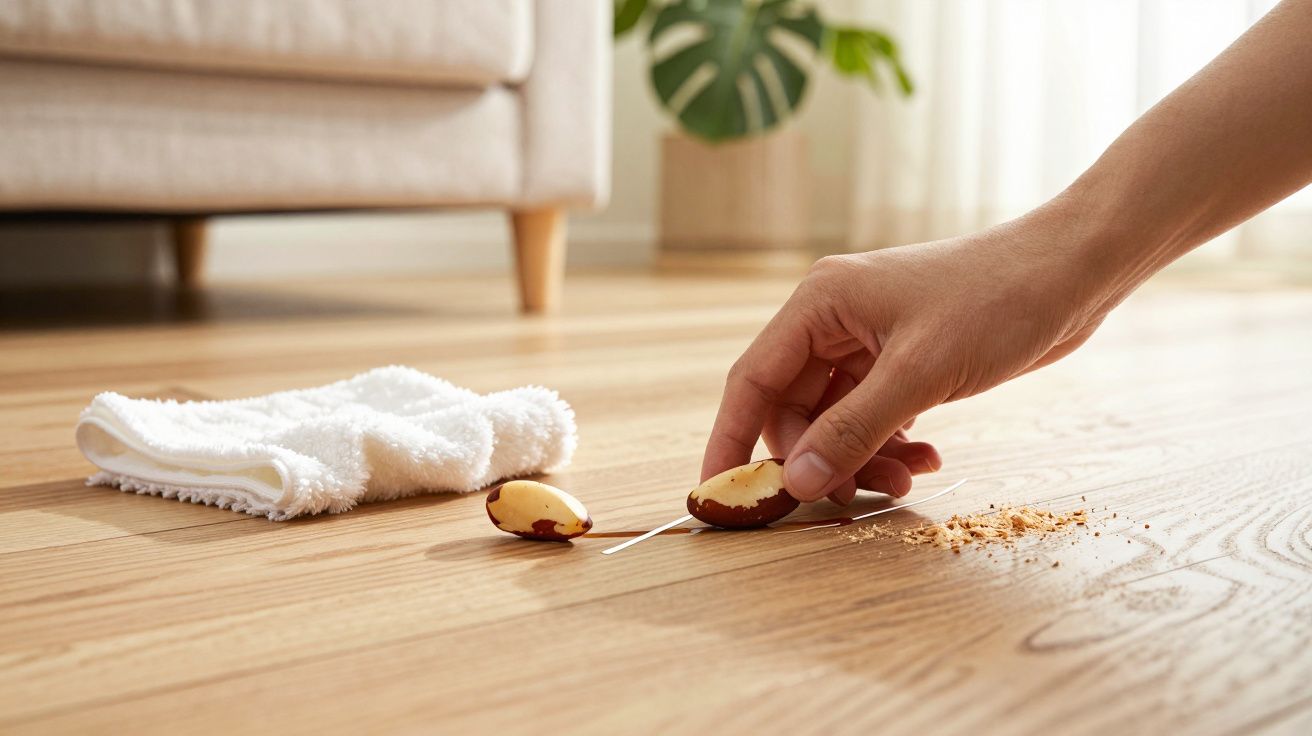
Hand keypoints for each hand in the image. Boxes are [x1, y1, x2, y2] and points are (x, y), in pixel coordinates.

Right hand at [701, 203, 1111, 504]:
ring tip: (905, 483)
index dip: (731, 440)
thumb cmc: (996, 300)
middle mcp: (834, 320)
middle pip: (795, 409)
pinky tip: (927, 461)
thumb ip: (852, 430)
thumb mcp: (920, 373)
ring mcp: (869, 341)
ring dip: (862, 458)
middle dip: (818, 459)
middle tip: (849, 499)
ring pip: (836, 420)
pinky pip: (873, 417)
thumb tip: (795, 483)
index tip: (717, 494)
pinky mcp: (903, 360)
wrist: (1071, 272)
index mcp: (820, 303)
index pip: (752, 381)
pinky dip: (891, 446)